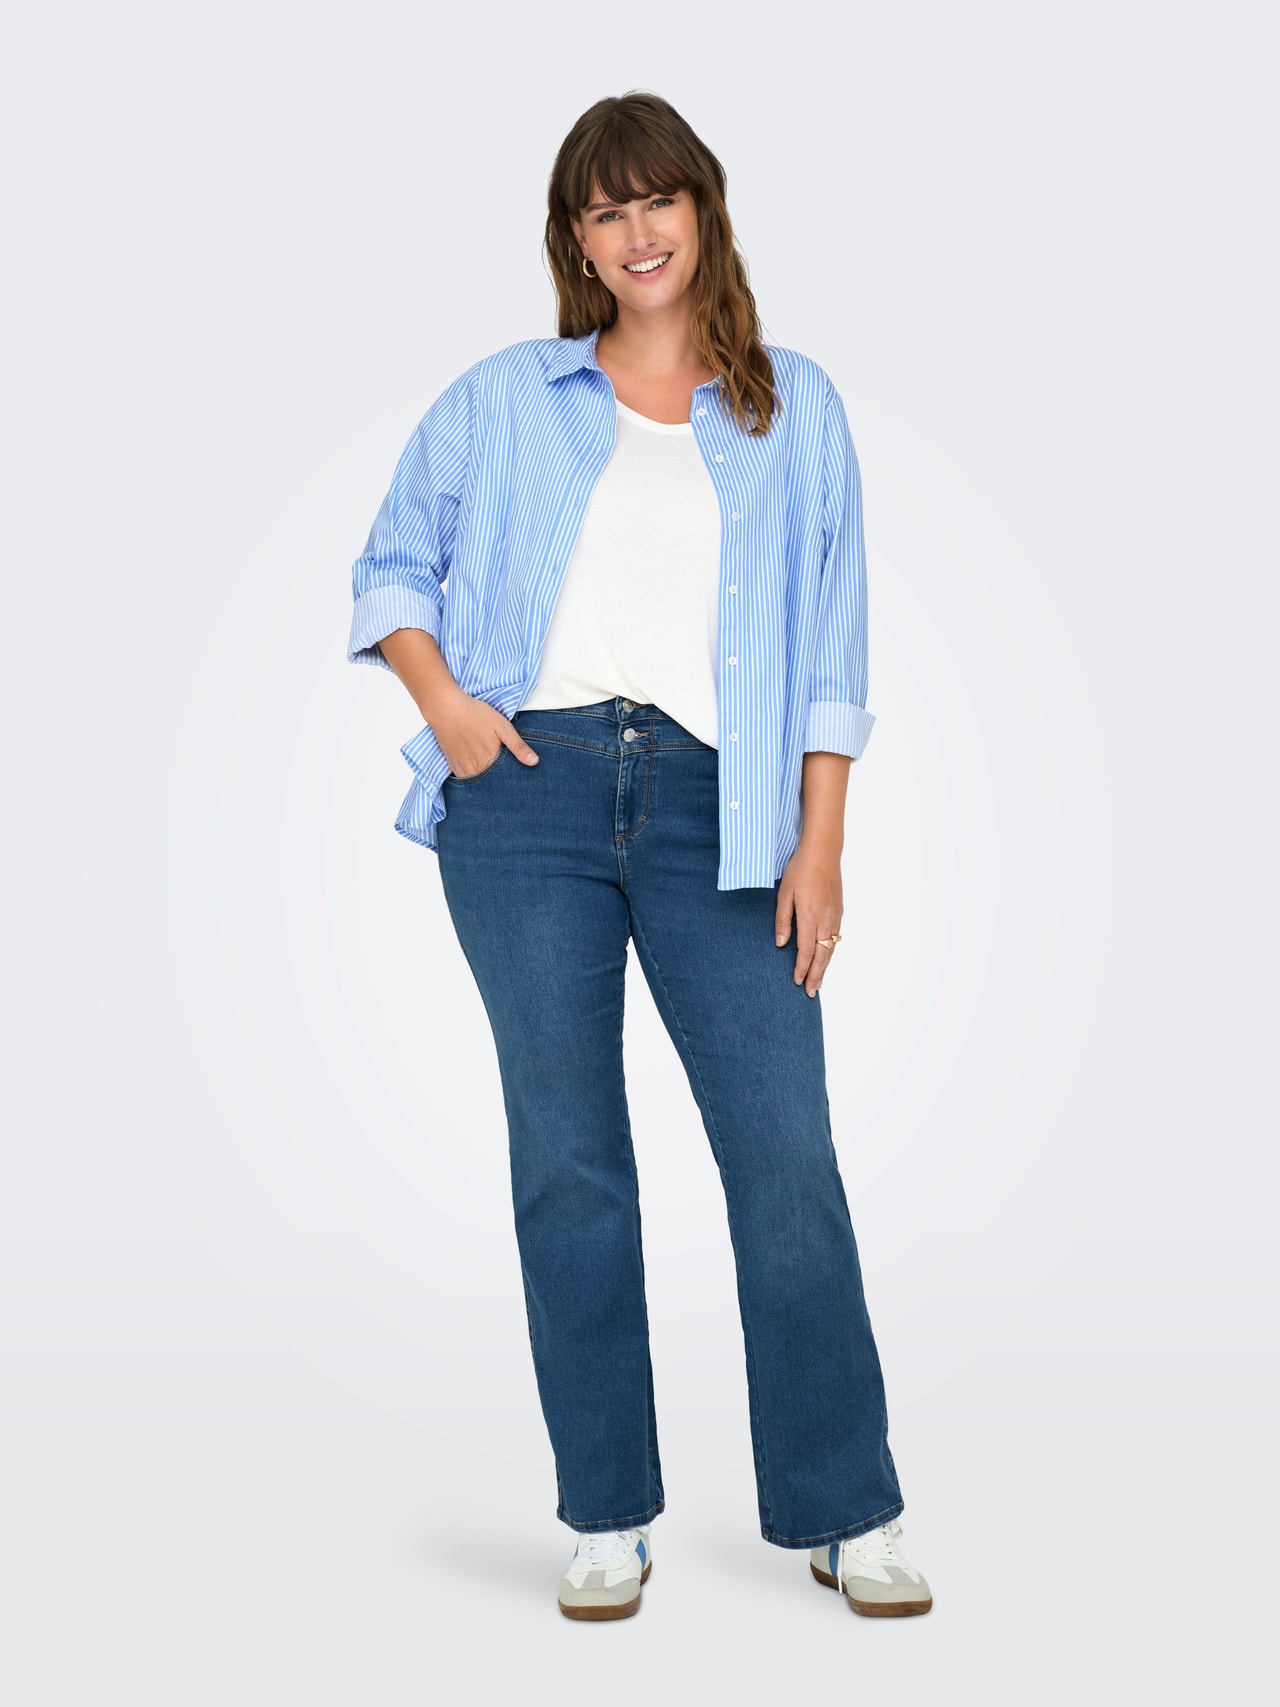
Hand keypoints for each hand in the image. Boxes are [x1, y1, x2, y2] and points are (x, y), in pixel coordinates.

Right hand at [434, 691, 539, 779]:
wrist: (446, 709)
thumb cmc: (475, 714)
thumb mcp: (502, 727)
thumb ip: (518, 746)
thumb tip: (534, 762)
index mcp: (490, 761)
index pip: (505, 779)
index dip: (511, 779)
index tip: (518, 780)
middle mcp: (476, 769)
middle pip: (491, 784)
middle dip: (499, 782)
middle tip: (505, 776)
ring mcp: (463, 768)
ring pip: (478, 783)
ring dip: (486, 782)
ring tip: (492, 774)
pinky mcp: (453, 765)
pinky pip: (465, 779)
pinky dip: (473, 778)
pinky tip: (478, 770)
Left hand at [775, 836, 843, 995]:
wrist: (823, 851)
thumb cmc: (800, 870)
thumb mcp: (784, 894)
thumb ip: (782, 920)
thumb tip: (780, 944)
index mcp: (810, 916)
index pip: (805, 951)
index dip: (801, 968)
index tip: (798, 982)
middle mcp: (826, 919)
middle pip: (822, 955)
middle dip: (816, 975)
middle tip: (812, 992)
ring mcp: (835, 915)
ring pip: (831, 948)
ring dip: (825, 966)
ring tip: (819, 981)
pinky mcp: (839, 910)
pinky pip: (836, 938)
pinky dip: (830, 952)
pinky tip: (826, 957)